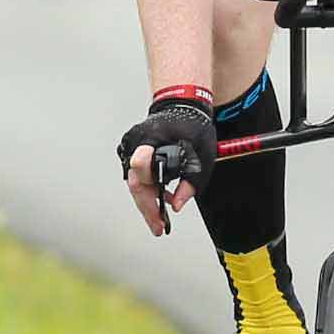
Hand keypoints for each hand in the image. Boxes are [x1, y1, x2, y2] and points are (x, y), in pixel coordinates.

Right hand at [116, 97, 214, 233]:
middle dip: (147, 208)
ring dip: (148, 201)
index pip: (140, 164)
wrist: (182, 106)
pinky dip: (148, 189)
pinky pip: (136, 176)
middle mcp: (136, 142)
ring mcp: (131, 146)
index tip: (162, 207)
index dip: (150, 189)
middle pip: (135, 182)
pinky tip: (162, 199)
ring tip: (162, 216)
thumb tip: (177, 205)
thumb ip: (192, 181)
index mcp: (152, 138)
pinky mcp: (131, 151)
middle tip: (159, 227)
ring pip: (134, 183)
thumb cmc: (193, 127)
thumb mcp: (203, 154)